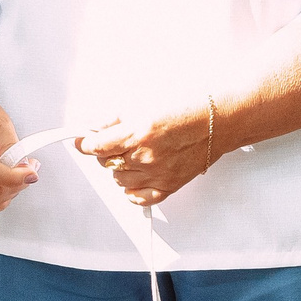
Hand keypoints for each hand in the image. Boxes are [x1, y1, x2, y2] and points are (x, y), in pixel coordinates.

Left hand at [82, 102, 213, 205]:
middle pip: (106, 163)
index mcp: (138, 132)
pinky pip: (139, 197)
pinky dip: (133, 189)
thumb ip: (117, 119)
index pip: (97, 146)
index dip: (85, 144)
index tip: (82, 142)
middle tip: (116, 142)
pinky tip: (136, 177)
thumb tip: (98, 128)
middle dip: (106, 152)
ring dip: (120, 168)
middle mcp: (145, 156)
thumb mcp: (146, 103)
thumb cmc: (189, 108)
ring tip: (132, 154)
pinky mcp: (169, 186)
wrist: (219, 121)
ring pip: (119, 180)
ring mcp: (157, 174)